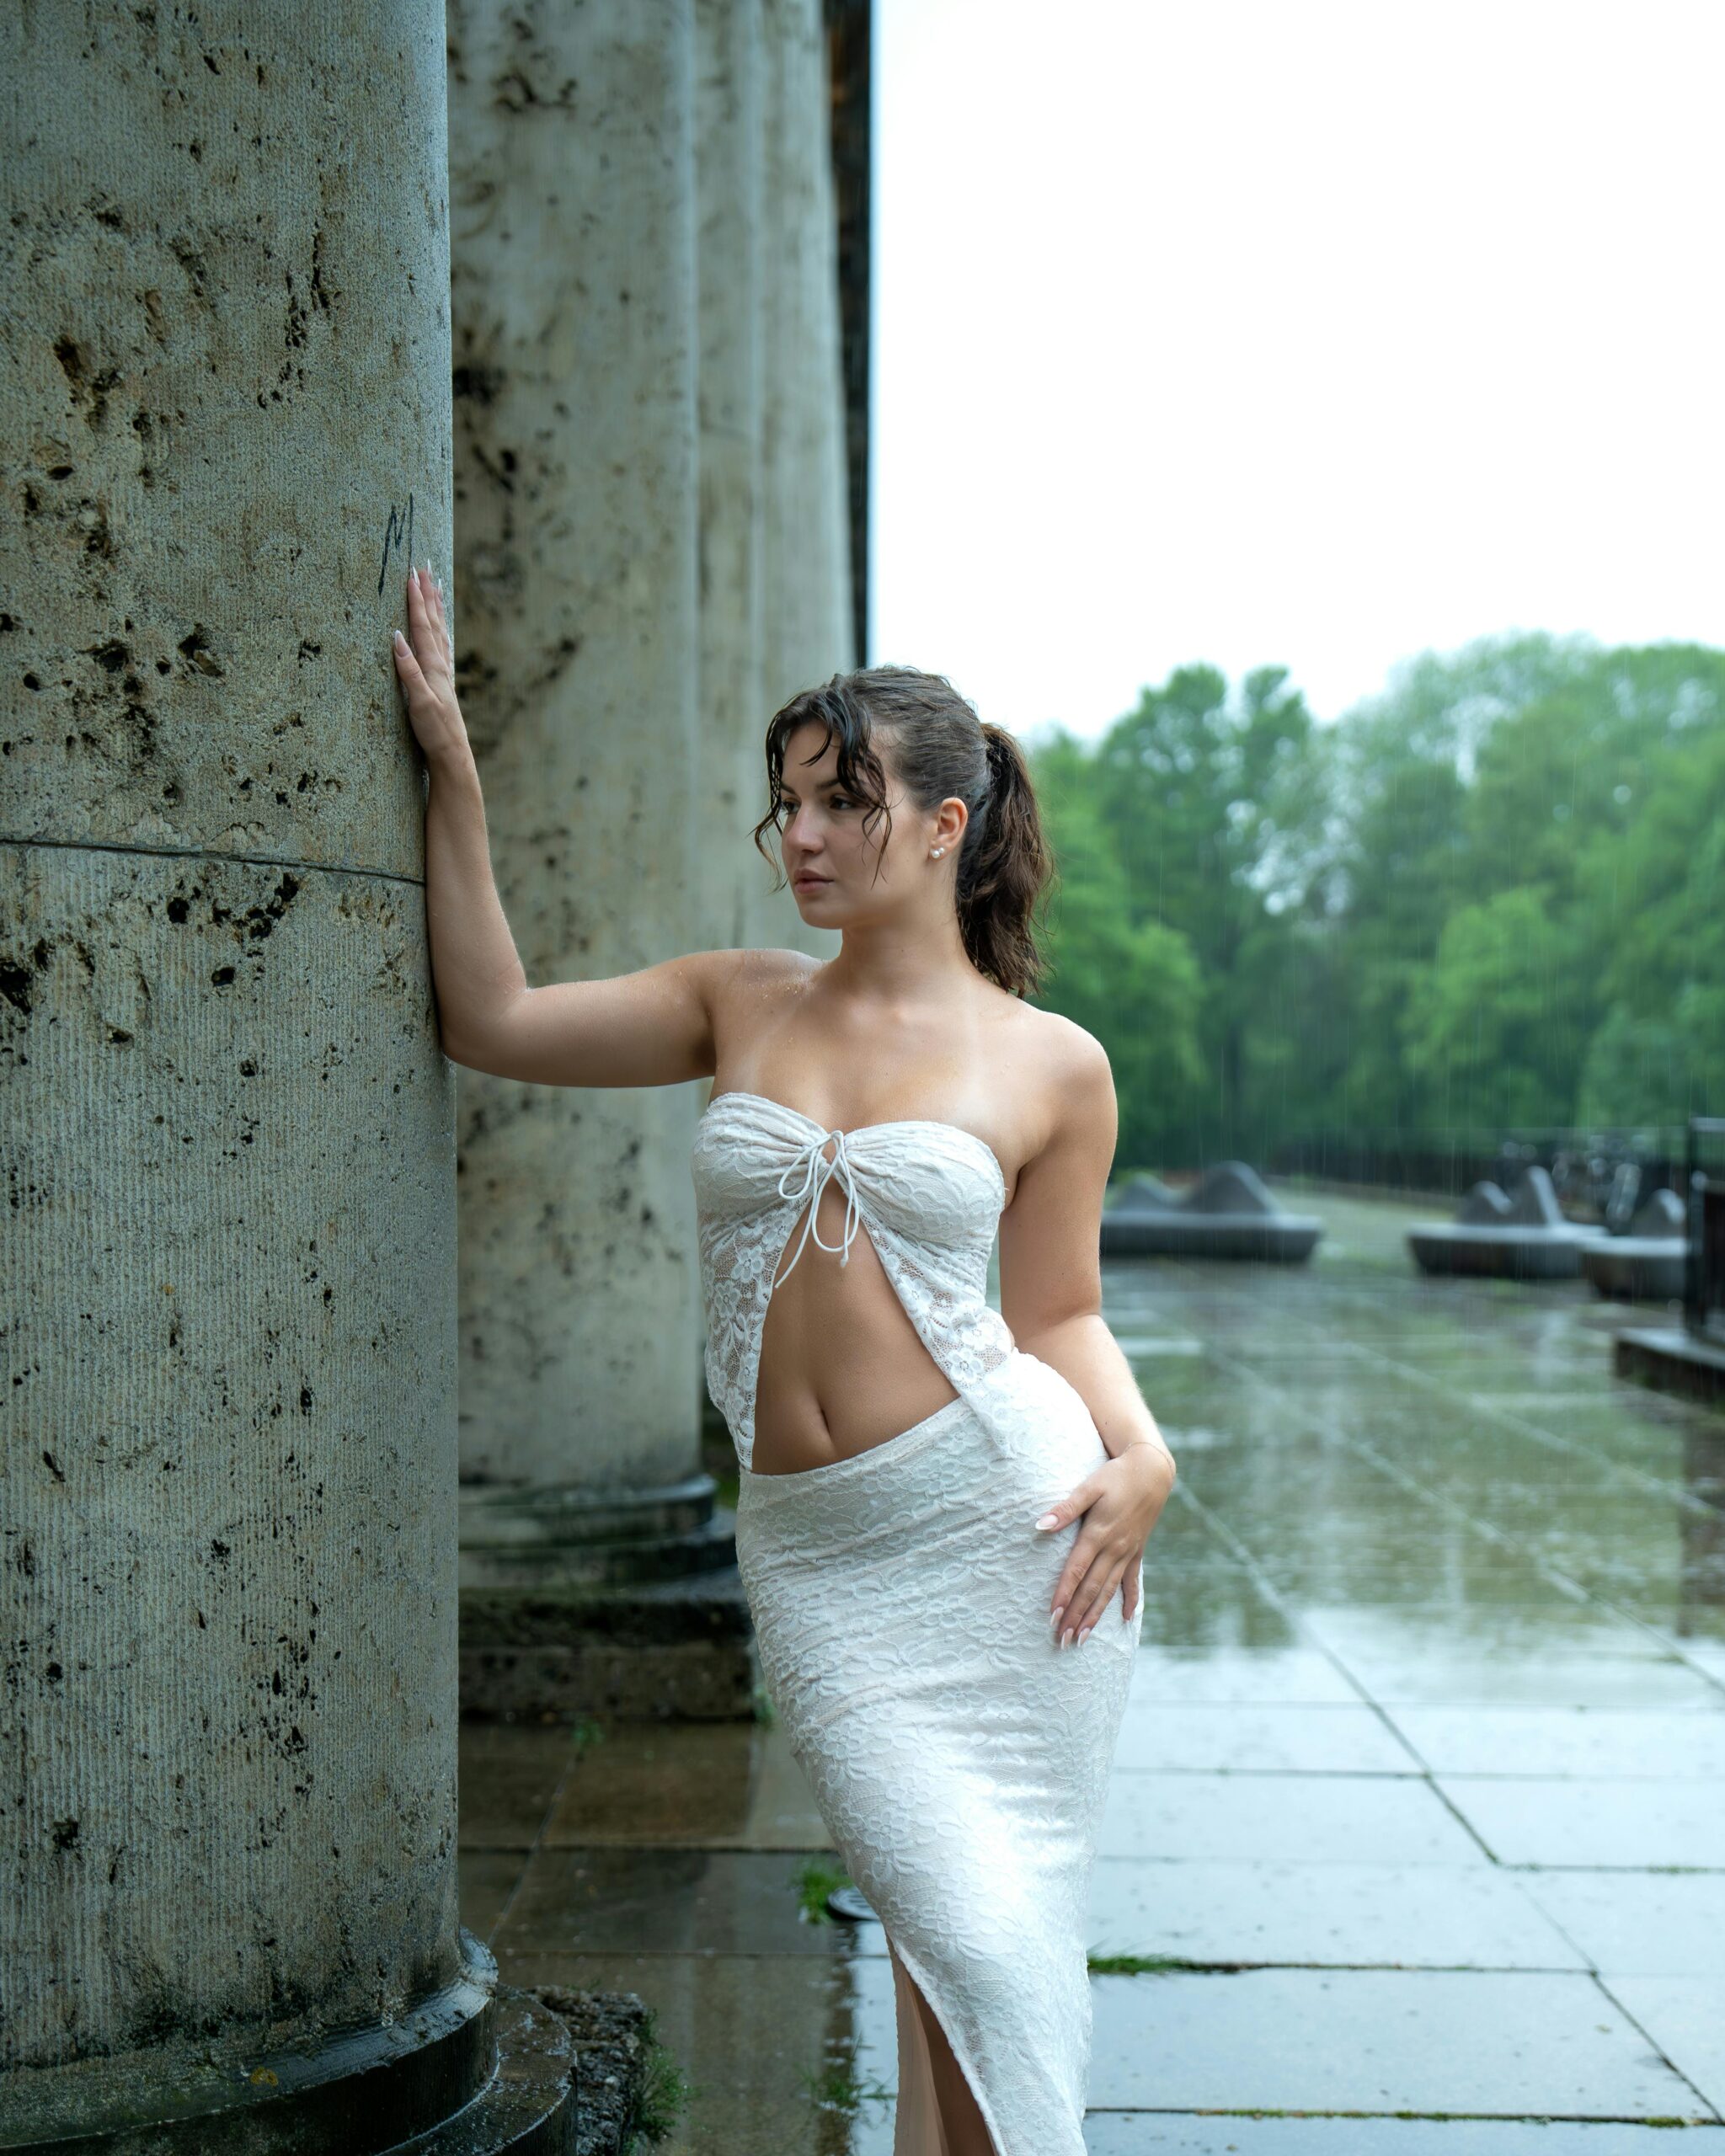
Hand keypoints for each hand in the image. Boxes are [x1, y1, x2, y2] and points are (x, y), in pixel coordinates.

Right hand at [391, 562, 470, 765]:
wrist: (452, 753)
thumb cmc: (434, 730)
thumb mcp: (418, 701)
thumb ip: (409, 670)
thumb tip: (397, 638)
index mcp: (432, 667)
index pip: (422, 627)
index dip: (416, 601)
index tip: (412, 575)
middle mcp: (440, 665)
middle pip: (434, 622)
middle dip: (428, 595)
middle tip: (425, 569)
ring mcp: (442, 673)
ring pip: (439, 631)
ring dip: (436, 608)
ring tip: (435, 587)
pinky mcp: (442, 683)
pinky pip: (441, 646)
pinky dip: (439, 630)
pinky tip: (440, 628)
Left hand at [1037, 1443, 1173, 1646]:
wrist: (1152, 1471)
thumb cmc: (1116, 1476)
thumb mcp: (1089, 1487)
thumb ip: (1066, 1508)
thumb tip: (1040, 1525)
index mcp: (1098, 1534)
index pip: (1076, 1571)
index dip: (1064, 1595)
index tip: (1052, 1616)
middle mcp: (1114, 1549)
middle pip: (1091, 1588)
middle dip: (1076, 1615)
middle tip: (1062, 1640)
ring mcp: (1128, 1552)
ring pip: (1109, 1590)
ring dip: (1095, 1615)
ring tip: (1082, 1637)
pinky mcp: (1137, 1551)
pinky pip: (1132, 1581)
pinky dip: (1129, 1601)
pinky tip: (1123, 1619)